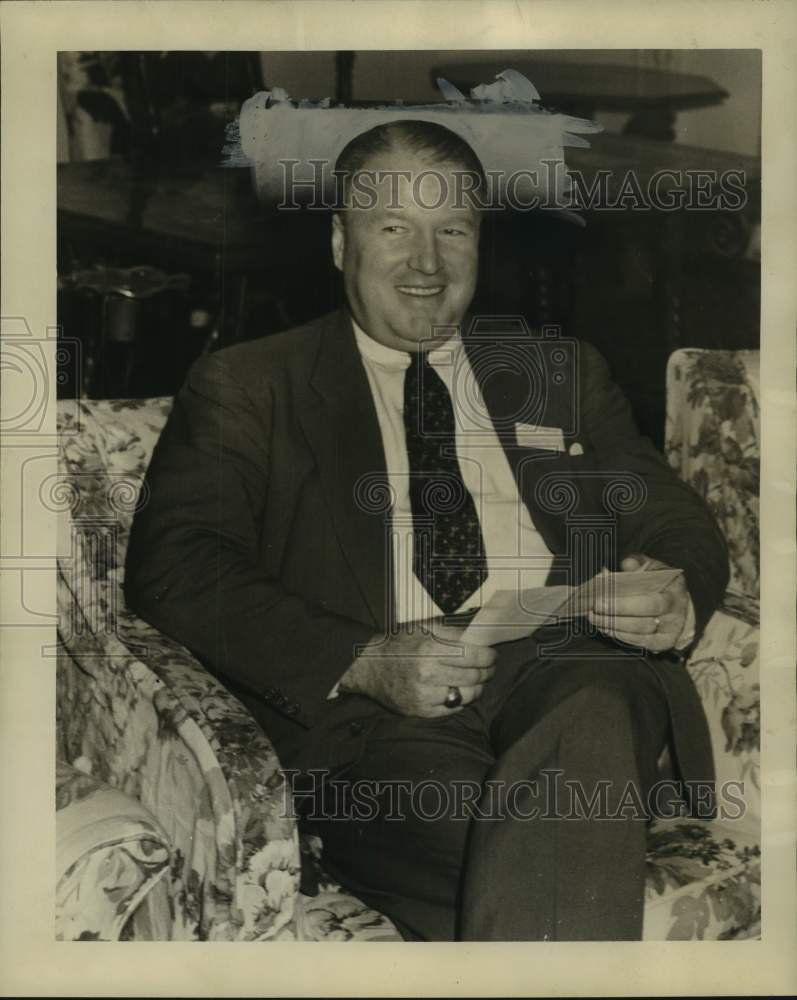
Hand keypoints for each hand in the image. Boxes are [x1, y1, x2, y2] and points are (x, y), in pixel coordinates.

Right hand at [338, 620, 496, 717]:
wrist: (368, 668)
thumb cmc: (398, 644)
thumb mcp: (423, 629)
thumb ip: (452, 633)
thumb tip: (480, 637)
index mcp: (430, 649)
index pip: (473, 655)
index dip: (489, 657)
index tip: (492, 656)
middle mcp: (428, 673)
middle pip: (474, 676)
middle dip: (487, 672)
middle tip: (488, 668)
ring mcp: (424, 694)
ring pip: (467, 695)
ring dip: (477, 688)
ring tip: (475, 681)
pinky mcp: (421, 710)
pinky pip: (453, 709)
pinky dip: (459, 700)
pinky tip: (456, 691)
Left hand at [587, 553, 688, 653]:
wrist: (678, 603)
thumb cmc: (661, 583)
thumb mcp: (654, 568)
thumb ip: (639, 563)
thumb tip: (626, 563)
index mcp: (675, 592)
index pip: (652, 602)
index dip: (625, 603)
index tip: (603, 596)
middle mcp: (675, 615)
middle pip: (644, 620)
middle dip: (616, 614)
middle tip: (594, 608)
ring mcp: (670, 632)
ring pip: (639, 633)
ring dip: (613, 626)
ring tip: (594, 617)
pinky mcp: (662, 643)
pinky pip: (639, 643)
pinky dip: (619, 635)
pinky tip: (605, 626)